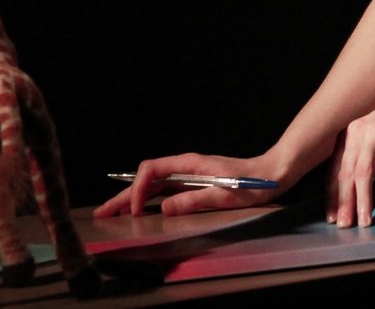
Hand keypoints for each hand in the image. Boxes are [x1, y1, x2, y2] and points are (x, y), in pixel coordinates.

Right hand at [92, 152, 286, 217]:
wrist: (272, 173)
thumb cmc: (253, 183)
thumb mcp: (225, 194)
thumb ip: (195, 200)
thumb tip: (164, 208)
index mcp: (191, 164)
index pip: (152, 170)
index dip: (137, 189)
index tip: (133, 210)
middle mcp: (186, 166)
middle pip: (146, 177)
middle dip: (123, 194)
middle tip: (102, 211)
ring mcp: (189, 175)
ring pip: (152, 184)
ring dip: (131, 197)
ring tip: (111, 211)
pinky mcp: (194, 183)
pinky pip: (163, 189)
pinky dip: (146, 198)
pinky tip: (138, 208)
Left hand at [327, 81, 374, 227]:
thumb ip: (372, 165)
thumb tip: (365, 196)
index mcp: (351, 133)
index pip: (336, 170)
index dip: (333, 195)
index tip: (331, 215)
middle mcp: (358, 131)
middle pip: (346, 174)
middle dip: (344, 203)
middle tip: (344, 225)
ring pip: (364, 175)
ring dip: (364, 202)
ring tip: (365, 222)